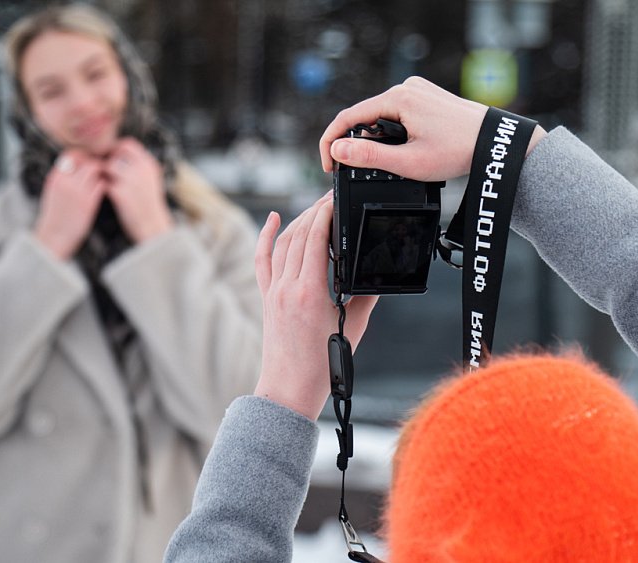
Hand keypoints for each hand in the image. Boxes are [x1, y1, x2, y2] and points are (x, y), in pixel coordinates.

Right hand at [34, 150, 106, 259]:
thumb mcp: (53, 191)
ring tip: (103, 180)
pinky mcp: (88, 203)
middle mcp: (65, 181)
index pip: (71, 154)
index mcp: (55, 177)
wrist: (53, 237)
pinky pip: (101, 185)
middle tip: (101, 171)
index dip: (84, 156)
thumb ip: (63, 178)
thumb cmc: (55, 215)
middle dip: (96, 163)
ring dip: (102, 173)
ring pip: (95, 169)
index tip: (89, 163)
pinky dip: (105, 185)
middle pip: (86, 160)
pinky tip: (104, 191)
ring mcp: (77, 191)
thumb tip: (76, 168)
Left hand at [104, 137, 173, 242]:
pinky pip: (104, 182)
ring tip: (105, 183)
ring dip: (103, 173)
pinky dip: (102, 186)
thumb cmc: (148, 204)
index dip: (116, 148)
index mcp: (149, 164)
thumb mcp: (150, 180)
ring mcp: (131, 181)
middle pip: (115, 154)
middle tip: (105, 171)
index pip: (128, 144)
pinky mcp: (121, 194)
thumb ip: (138, 166)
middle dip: (108, 161)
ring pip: (108, 166)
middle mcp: (141, 169)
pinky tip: (104, 193)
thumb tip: (118, 154)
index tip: (110, 157)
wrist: (152, 226)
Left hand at [254, 194, 377, 419]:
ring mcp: (273, 291)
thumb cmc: (321, 364)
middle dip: (315, 211)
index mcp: (309, 292)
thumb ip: (365, 296)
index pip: (315, 239)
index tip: (337, 199)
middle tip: (331, 197)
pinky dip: (265, 237)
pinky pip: (262, 260)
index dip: (326, 213)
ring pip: (283, 243)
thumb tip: (375, 275)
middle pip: (299, 235)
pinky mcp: (266, 297)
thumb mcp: (353, 326)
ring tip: (315, 207)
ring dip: (299, 220)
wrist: (290, 388)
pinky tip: (272, 219)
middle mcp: (287, 287)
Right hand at [319, 76, 547, 180]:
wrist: (493, 143)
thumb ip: (369, 157)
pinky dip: (393, 132)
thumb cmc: (457, 151)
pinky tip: (406, 149)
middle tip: (354, 172)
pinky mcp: (426, 98)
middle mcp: (406, 88)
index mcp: (397, 98)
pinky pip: (398, 114)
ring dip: (377, 139)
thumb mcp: (408, 161)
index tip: (328, 166)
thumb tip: (337, 150)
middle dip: (357, 143)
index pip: (349, 117)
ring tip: (389, 163)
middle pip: (364, 116)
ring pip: (382, 117)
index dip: (331, 142)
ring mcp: (417, 91)